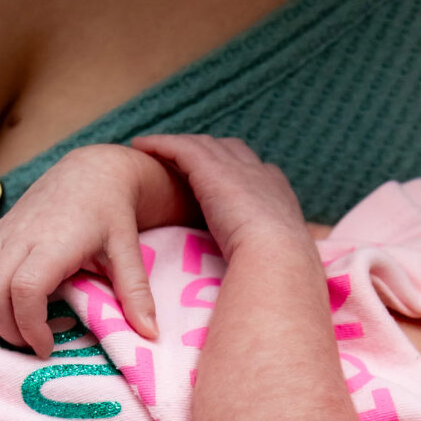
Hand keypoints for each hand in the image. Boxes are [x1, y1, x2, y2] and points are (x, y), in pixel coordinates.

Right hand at [0, 145, 161, 356]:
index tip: (47, 347)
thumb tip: (152, 335)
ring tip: (9, 334)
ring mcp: (1, 235)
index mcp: (55, 241)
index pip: (25, 289)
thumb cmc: (111, 212)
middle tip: (31, 346)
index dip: (29, 326)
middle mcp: (21, 237)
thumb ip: (136, 292)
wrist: (89, 171)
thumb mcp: (128, 249)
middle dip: (5, 329)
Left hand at [131, 134, 310, 260]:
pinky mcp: (211, 169)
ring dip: (180, 145)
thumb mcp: (279, 258)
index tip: (220, 178)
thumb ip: (269, 256)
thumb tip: (264, 276)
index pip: (255, 173)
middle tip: (184, 158)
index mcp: (278, 194)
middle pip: (229, 151)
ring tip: (155, 148)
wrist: (278, 258)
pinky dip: (160, 144)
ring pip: (203, 146)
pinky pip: (180, 147)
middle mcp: (259, 173)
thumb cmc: (279, 271)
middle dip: (208, 151)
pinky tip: (141, 146)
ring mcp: (236, 168)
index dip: (236, 172)